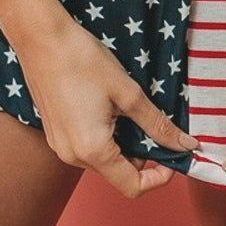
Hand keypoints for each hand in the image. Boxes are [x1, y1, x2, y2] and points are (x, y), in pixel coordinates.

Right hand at [15, 12, 199, 199]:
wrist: (40, 38)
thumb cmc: (81, 60)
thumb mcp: (127, 92)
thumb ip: (157, 124)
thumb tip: (185, 145)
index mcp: (93, 150)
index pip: (133, 187)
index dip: (159, 177)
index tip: (172, 155)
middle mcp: (73, 156)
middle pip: (119, 173)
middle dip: (142, 153)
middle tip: (152, 121)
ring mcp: (60, 146)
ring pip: (103, 159)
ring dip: (123, 143)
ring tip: (126, 107)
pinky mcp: (55, 134)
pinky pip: (87, 147)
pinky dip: (104, 136)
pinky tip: (106, 106)